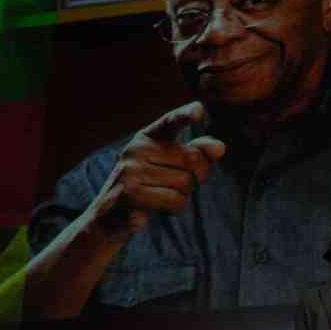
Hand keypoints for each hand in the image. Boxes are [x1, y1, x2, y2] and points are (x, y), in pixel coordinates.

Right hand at [88, 102, 225, 236]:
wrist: (110, 219)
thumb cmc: (149, 188)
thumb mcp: (171, 167)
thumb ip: (197, 154)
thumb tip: (220, 147)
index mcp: (147, 137)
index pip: (170, 121)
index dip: (186, 114)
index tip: (200, 110)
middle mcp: (137, 149)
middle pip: (192, 159)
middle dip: (198, 176)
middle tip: (183, 186)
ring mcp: (131, 170)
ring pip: (186, 182)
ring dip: (184, 196)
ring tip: (163, 196)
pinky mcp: (131, 193)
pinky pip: (175, 200)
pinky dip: (174, 208)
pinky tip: (156, 208)